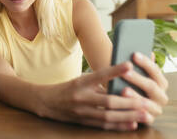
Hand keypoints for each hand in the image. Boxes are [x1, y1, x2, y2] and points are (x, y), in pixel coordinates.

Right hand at [38, 62, 152, 130]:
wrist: (45, 101)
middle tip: (146, 102)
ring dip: (128, 116)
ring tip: (144, 115)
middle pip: (108, 100)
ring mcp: (81, 111)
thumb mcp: (80, 80)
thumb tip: (121, 83)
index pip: (99, 75)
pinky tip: (132, 125)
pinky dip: (118, 126)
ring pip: (108, 115)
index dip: (114, 71)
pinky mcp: (82, 122)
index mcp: (81, 82)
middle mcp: (81, 96)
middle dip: (129, 102)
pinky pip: (103, 125)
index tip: (129, 65)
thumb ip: (98, 82)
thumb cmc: (66, 88)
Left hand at [121, 52, 168, 122]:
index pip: (155, 70)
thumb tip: (144, 50)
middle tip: (125, 73)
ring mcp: (156, 109)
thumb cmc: (127, 84)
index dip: (145, 62)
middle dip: (138, 79)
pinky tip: (124, 107)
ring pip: (147, 102)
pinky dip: (133, 112)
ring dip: (135, 96)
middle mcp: (161, 95)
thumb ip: (135, 64)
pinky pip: (142, 117)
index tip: (133, 54)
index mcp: (160, 82)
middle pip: (151, 86)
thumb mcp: (130, 73)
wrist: (122, 104)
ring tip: (123, 90)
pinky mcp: (148, 120)